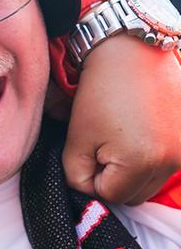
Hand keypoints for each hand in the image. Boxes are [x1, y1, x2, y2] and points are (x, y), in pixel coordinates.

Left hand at [64, 35, 180, 203]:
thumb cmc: (100, 92)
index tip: (87, 149)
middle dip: (113, 179)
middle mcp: (172, 162)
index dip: (91, 177)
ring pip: (151, 183)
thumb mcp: (77, 137)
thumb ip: (77, 174)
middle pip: (134, 195)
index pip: (109, 195)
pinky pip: (166, 165)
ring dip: (132, 171)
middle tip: (101, 145)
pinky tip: (138, 134)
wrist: (133, 53)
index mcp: (142, 164)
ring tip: (120, 137)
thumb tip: (89, 190)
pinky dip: (150, 158)